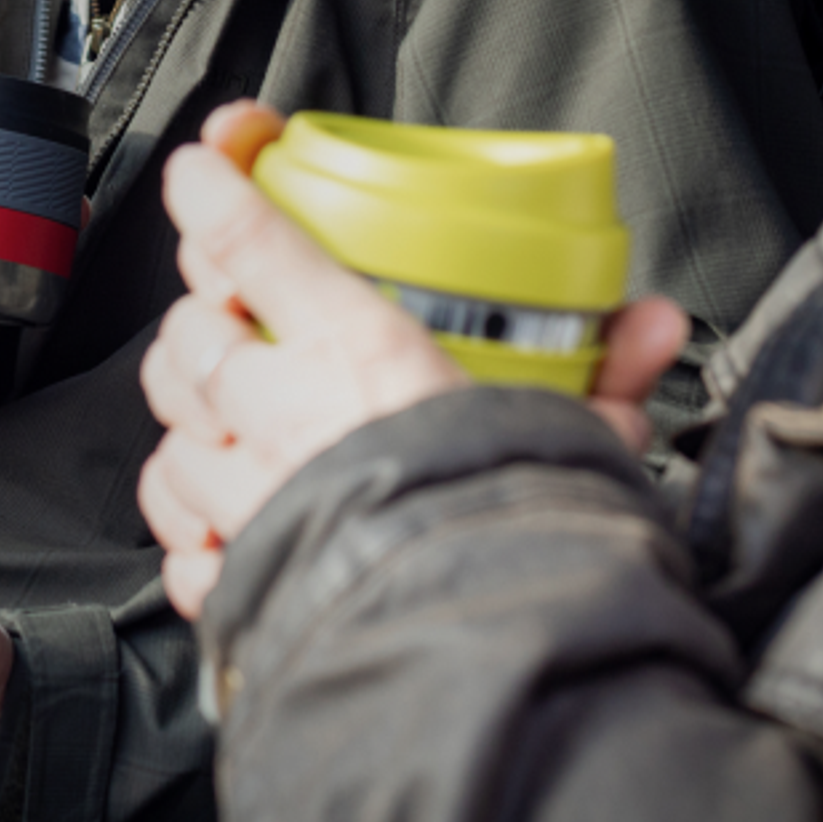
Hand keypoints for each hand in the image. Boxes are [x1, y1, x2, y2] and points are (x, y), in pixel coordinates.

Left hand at [133, 102, 689, 619]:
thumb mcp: (580, 435)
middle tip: (243, 336)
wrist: (488, 654)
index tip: (205, 167)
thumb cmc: (523, 534)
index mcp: (362, 351)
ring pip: (171, 434)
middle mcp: (287, 412)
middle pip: (192, 336)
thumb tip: (651, 323)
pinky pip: (180, 539)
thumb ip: (611, 372)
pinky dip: (198, 532)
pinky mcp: (236, 574)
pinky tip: (232, 529)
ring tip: (237, 436)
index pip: (254, 240)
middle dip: (206, 331)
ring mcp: (248, 495)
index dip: (220, 193)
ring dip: (195, 432)